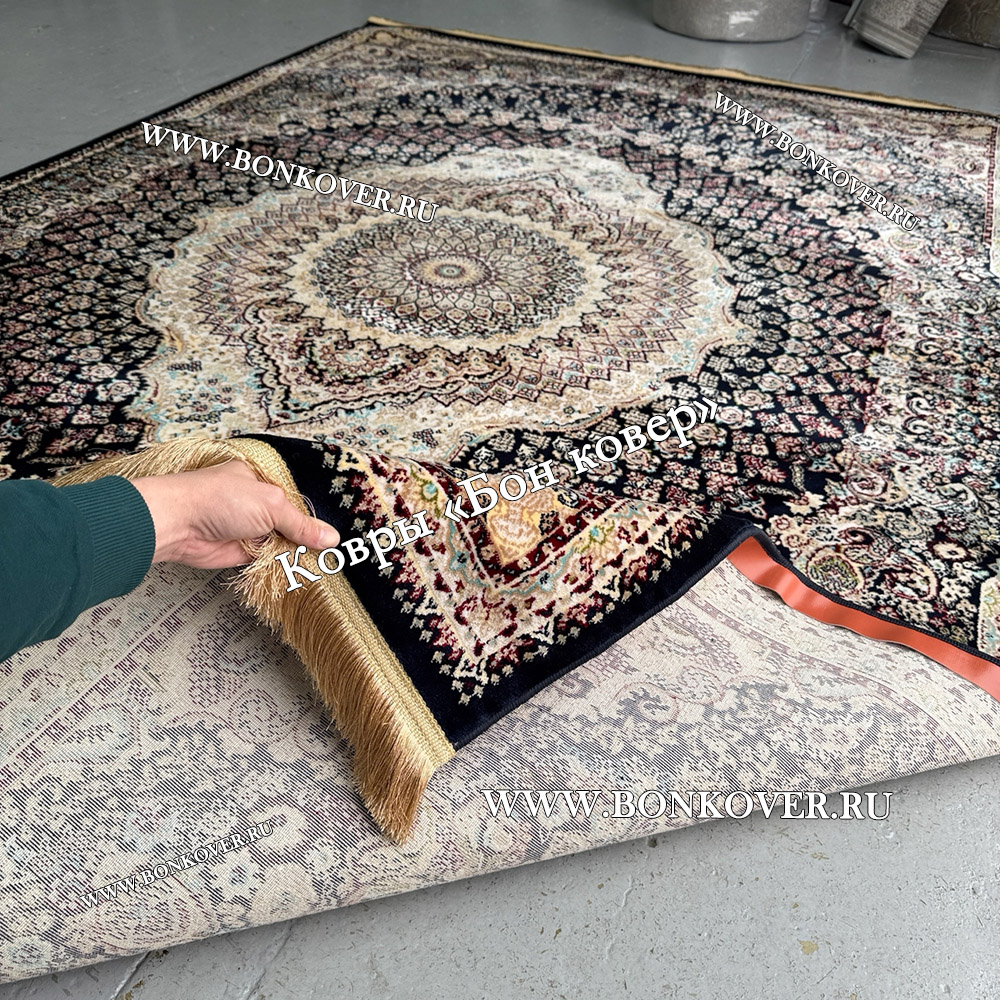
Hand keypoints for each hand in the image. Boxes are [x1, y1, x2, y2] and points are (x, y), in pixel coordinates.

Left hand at [131, 460, 339, 568]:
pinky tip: (304, 569)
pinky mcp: (242, 551)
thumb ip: (301, 525)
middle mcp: (256, 503)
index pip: (296, 499)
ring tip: (328, 562)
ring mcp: (249, 528)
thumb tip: (331, 537)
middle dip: (309, 536)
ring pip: (282, 542)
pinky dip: (283, 564)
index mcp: (262, 480)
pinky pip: (269, 559)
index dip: (314, 516)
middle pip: (290, 522)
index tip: (335, 533)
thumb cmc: (220, 499)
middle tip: (338, 551)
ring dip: (297, 552)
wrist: (179, 524)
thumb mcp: (270, 505)